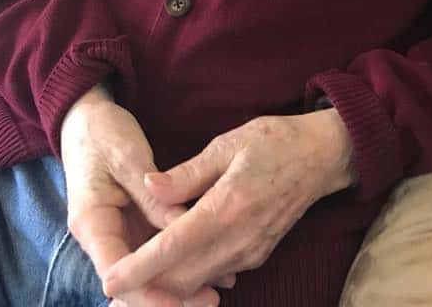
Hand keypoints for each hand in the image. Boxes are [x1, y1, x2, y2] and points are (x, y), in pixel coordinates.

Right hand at [60, 86, 228, 306]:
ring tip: (220, 286)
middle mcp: (103, 235)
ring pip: (148, 267)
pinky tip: (212, 263)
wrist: (85, 116)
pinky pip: (156, 247)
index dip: (149, 293)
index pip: (118, 273)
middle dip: (170, 293)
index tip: (182, 302)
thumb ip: (154, 196)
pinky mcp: (133, 222)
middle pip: (135, 278)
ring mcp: (119, 231)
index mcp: (92, 222)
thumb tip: (183, 227)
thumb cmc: (102, 132)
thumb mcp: (128, 157)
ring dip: (179, 279)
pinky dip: (180, 255)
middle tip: (211, 299)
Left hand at [102, 109, 355, 301]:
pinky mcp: (256, 255)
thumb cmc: (273, 141)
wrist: (322, 157)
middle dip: (146, 288)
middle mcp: (238, 240)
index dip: (138, 267)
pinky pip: (215, 275)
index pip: (172, 248)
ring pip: (198, 283)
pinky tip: (170, 268)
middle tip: (112, 289)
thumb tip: (148, 185)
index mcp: (226, 208)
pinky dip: (189, 278)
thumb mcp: (227, 143)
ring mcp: (250, 252)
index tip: (110, 279)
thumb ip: (186, 172)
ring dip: (165, 287)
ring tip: (134, 284)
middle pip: (182, 279)